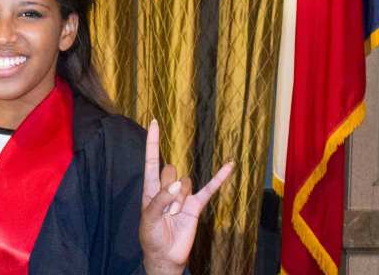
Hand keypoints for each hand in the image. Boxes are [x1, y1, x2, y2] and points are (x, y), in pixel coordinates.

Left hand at [139, 120, 233, 273]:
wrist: (165, 256)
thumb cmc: (151, 236)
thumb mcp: (149, 218)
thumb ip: (160, 200)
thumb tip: (178, 185)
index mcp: (151, 188)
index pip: (152, 160)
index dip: (152, 142)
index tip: (154, 122)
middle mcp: (167, 188)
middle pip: (171, 171)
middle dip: (168, 190)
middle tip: (165, 210)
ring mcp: (183, 196)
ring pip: (186, 182)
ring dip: (179, 200)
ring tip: (174, 216)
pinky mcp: (196, 205)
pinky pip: (209, 188)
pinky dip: (220, 178)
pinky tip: (230, 165)